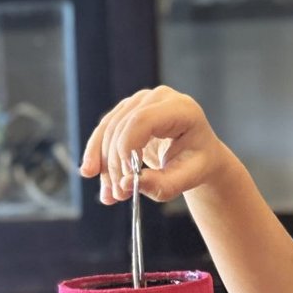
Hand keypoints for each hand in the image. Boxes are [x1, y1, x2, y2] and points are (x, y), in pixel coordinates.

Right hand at [80, 88, 230, 205]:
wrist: (198, 154)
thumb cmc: (197, 163)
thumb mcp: (187, 178)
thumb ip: (161, 184)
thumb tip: (126, 184)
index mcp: (181, 109)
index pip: (143, 120)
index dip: (127, 146)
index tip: (126, 176)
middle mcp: (159, 98)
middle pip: (122, 126)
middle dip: (115, 163)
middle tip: (118, 194)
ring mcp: (141, 100)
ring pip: (108, 129)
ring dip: (103, 163)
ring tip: (109, 194)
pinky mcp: (127, 109)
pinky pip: (104, 130)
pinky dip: (98, 155)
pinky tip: (94, 175)